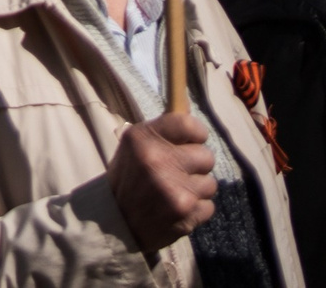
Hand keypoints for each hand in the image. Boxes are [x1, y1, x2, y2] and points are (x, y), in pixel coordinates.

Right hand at [108, 112, 215, 249]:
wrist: (115, 220)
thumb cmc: (129, 179)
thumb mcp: (134, 147)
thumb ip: (162, 133)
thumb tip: (188, 105)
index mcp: (143, 139)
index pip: (189, 124)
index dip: (195, 134)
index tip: (189, 143)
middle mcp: (159, 160)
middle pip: (206, 156)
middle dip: (195, 166)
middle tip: (176, 173)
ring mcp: (174, 189)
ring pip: (210, 183)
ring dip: (196, 190)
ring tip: (175, 193)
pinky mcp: (186, 213)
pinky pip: (208, 206)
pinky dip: (196, 209)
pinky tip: (177, 209)